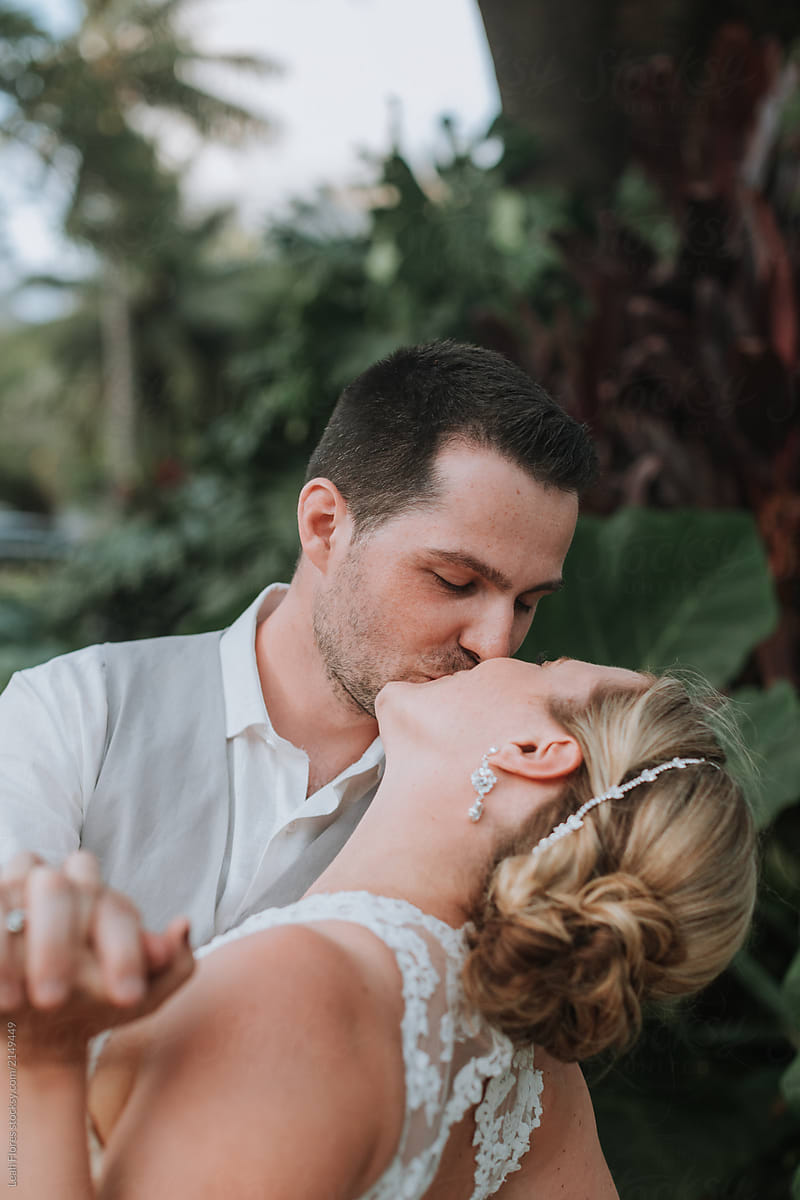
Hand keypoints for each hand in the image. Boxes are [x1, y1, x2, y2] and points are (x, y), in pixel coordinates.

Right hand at [0, 850, 194, 1062]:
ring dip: (15, 949)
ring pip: (13, 890)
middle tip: (58, 998)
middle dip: (58, 944)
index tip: (128, 996)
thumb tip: (183, 925)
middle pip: (59, 889)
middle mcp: (55, 883)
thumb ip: (172, 966)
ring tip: (26, 1002)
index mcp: (99, 896)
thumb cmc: (97, 1004)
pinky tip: (4, 997)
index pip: (112, 907)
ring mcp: (13, 892)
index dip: (123, 950)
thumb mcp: (143, 996)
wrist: (43, 1031)